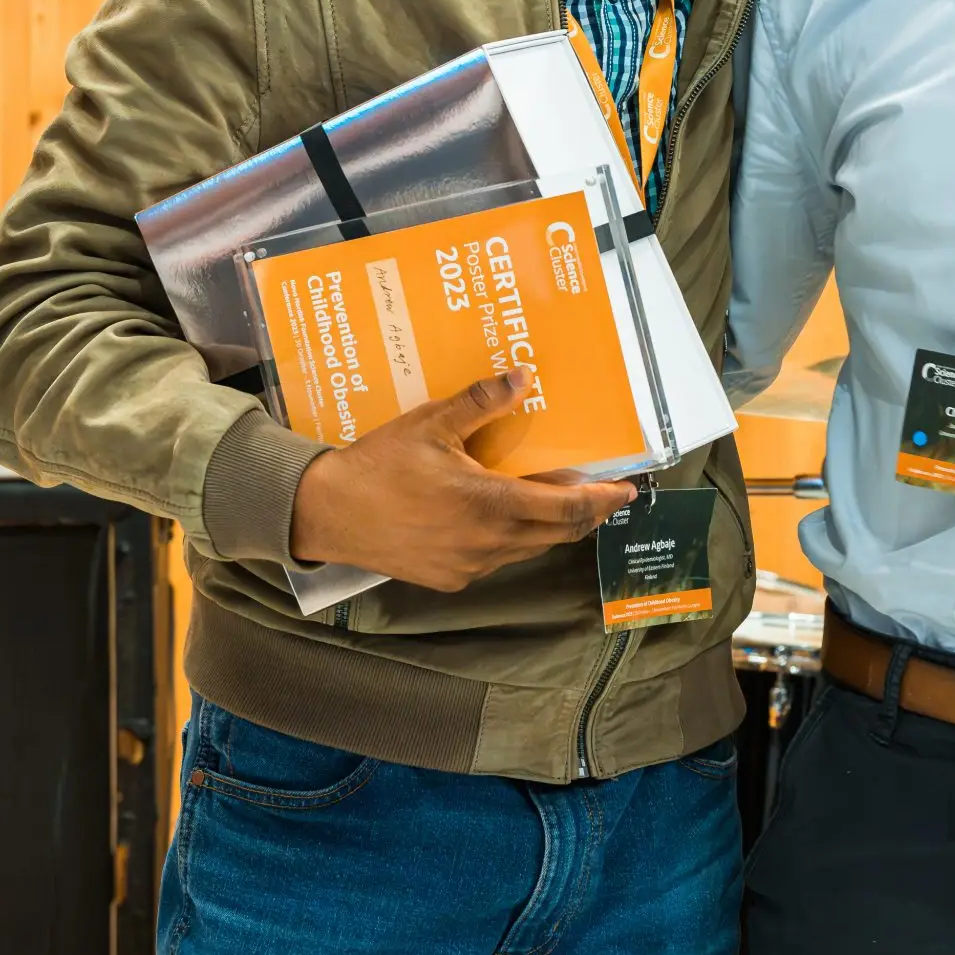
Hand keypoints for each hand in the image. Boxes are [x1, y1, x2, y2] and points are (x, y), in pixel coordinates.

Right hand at [287, 367, 634, 590]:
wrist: (327, 513)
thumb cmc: (379, 464)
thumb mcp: (431, 422)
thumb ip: (481, 401)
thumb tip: (523, 376)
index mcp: (491, 503)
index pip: (568, 509)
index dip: (604, 501)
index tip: (627, 491)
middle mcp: (489, 542)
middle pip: (557, 534)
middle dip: (585, 514)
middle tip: (603, 494)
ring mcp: (470, 566)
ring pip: (528, 548)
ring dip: (548, 526)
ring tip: (555, 499)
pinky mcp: (450, 578)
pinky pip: (496, 559)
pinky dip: (512, 539)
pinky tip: (502, 517)